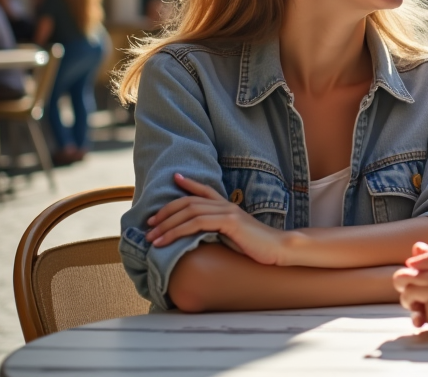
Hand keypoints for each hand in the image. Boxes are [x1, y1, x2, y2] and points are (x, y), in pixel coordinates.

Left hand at [147, 174, 287, 264]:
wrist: (278, 249)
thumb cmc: (257, 247)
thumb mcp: (235, 237)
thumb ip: (220, 232)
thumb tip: (201, 239)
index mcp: (228, 207)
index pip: (205, 190)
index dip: (189, 183)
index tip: (175, 178)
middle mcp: (226, 205)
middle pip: (189, 202)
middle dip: (165, 212)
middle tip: (149, 225)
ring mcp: (228, 212)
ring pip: (189, 212)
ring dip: (167, 225)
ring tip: (152, 237)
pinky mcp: (229, 222)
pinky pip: (197, 223)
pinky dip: (178, 231)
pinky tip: (166, 239)